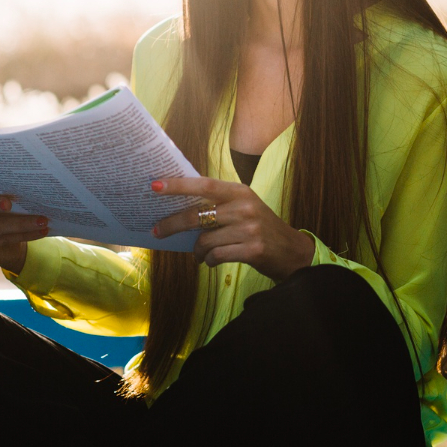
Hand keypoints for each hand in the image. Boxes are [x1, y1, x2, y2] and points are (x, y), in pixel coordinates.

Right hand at [0, 187, 48, 273]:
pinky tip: (40, 232)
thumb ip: (6, 187)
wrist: (5, 239)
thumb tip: (26, 180)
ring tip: (43, 221)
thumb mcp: (5, 195)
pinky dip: (24, 236)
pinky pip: (1, 240)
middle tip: (11, 203)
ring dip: (21, 224)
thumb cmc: (6, 210)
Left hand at [150, 177, 314, 280]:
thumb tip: (180, 210)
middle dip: (172, 224)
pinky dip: (209, 260)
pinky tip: (211, 261)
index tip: (154, 186)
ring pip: (204, 240)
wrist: (292, 251)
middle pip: (197, 215)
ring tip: (199, 254)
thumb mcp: (244, 208)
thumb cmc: (260, 229)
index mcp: (240, 192)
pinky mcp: (252, 250)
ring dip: (197, 251)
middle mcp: (245, 207)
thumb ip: (219, 205)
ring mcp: (249, 229)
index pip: (204, 185)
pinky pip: (216, 255)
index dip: (178, 185)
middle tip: (157, 231)